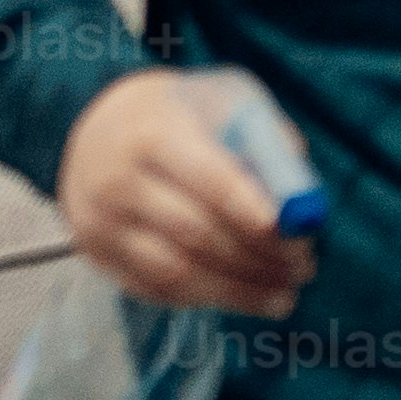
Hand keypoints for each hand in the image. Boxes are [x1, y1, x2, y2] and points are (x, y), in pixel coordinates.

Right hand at [60, 71, 316, 315]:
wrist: (101, 126)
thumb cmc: (183, 112)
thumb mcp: (224, 100)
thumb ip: (265, 143)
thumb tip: (303, 202)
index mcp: (153, 134)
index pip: (209, 181)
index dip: (254, 214)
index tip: (297, 238)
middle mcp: (117, 182)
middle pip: (195, 233)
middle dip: (257, 258)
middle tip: (303, 269)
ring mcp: (101, 224)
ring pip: (175, 273)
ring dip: (237, 291)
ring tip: (284, 296)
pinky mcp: (97, 256)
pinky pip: (155, 290)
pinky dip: (205, 299)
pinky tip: (243, 296)